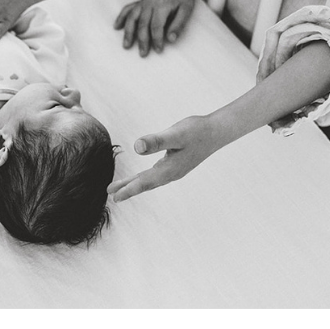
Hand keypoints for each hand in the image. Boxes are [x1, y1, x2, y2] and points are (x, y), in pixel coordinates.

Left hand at [107, 115, 224, 202]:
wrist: (216, 131)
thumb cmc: (196, 131)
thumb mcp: (175, 134)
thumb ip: (156, 141)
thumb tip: (136, 148)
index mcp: (170, 170)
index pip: (145, 182)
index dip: (129, 189)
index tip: (114, 197)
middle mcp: (172, 173)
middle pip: (146, 183)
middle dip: (129, 189)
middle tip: (113, 197)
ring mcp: (175, 169)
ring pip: (151, 179)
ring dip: (136, 183)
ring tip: (121, 187)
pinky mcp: (177, 163)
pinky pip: (156, 173)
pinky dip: (146, 177)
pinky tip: (144, 175)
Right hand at [114, 0, 196, 56]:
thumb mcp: (187, 11)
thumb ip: (178, 25)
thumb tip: (171, 39)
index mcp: (161, 5)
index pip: (157, 26)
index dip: (157, 39)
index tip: (159, 50)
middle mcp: (149, 3)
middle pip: (142, 24)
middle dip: (142, 40)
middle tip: (143, 54)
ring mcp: (143, 2)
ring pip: (132, 18)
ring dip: (128, 32)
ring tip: (126, 45)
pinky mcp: (140, 2)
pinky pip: (127, 9)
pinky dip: (121, 17)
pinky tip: (116, 27)